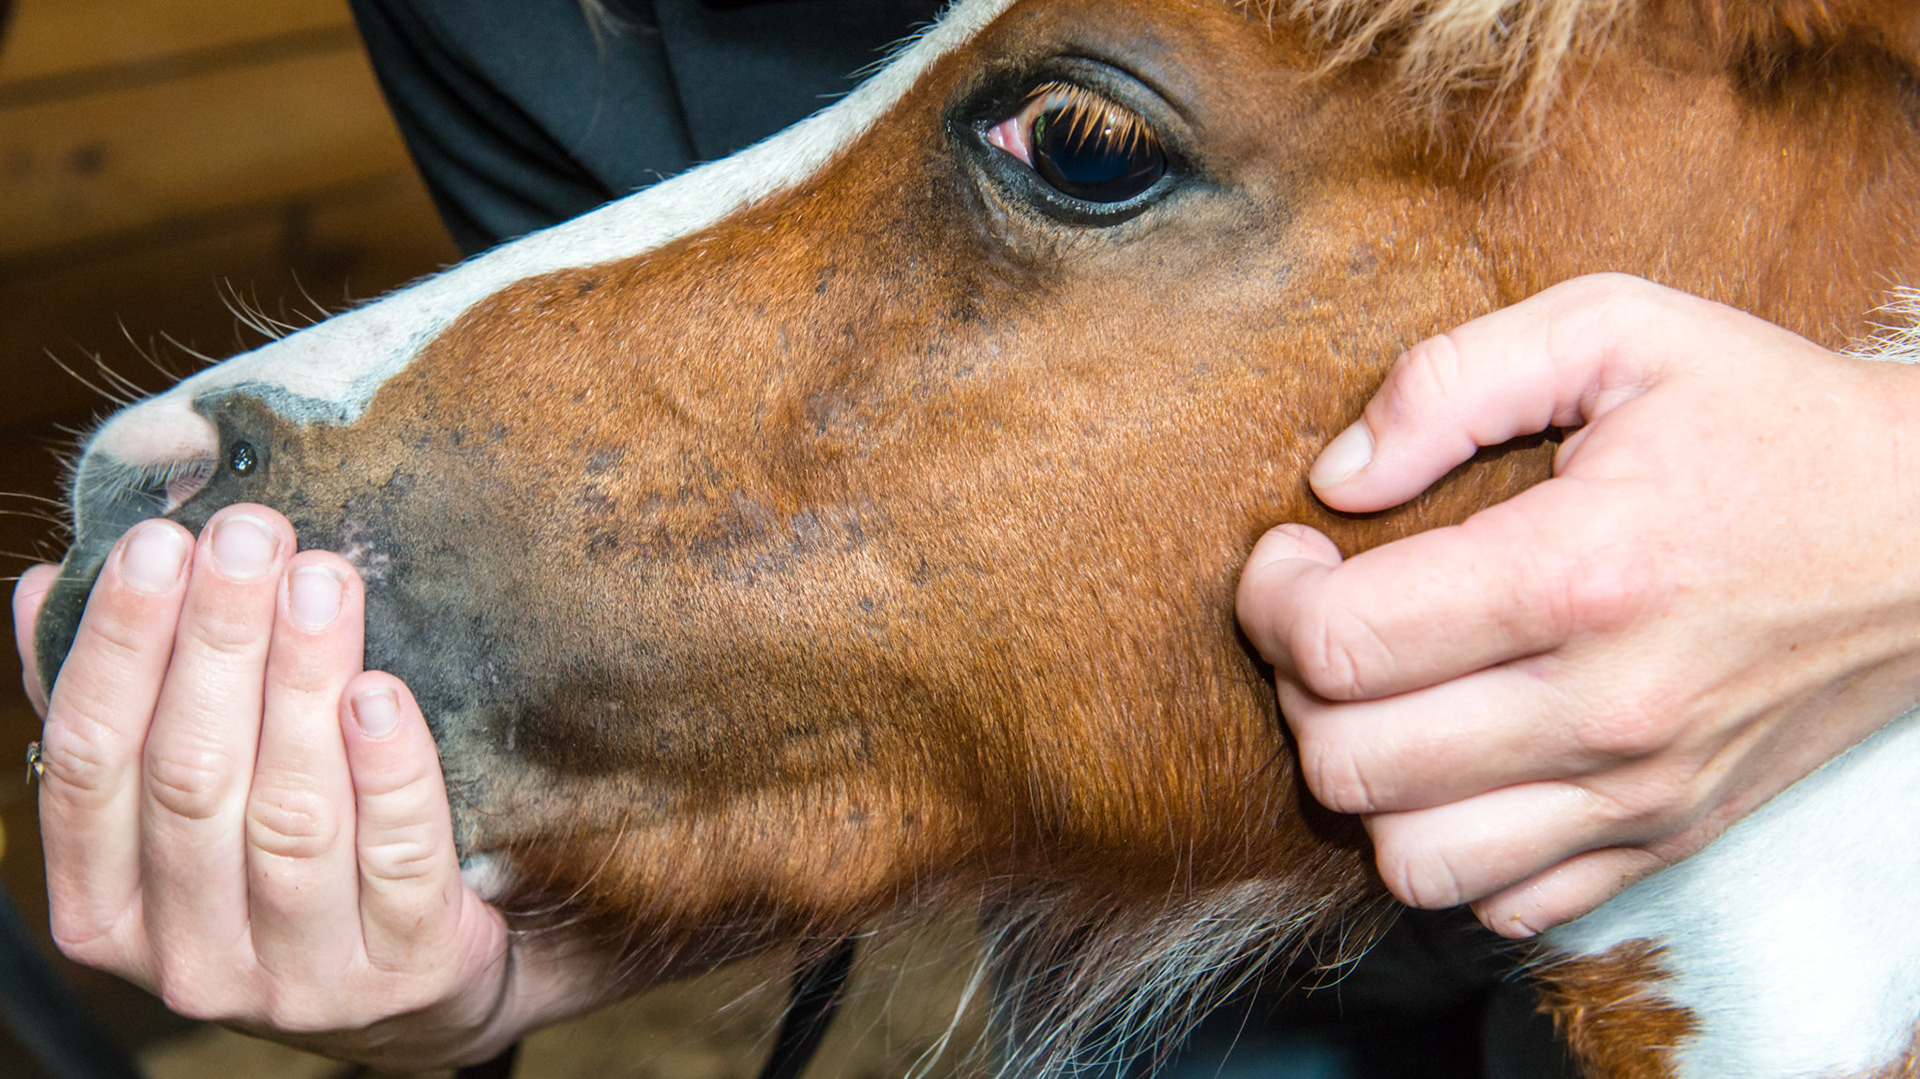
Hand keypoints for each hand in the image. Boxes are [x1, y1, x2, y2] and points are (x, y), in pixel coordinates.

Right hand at [12, 506, 614, 1066]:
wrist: (416, 984)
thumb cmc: (288, 870)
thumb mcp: (184, 807)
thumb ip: (121, 708)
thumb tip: (49, 585)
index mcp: (107, 909)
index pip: (87, 764)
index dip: (119, 646)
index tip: (159, 543)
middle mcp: (190, 955)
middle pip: (191, 779)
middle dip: (218, 642)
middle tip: (251, 537)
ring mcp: (300, 975)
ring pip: (291, 815)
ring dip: (303, 682)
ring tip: (322, 580)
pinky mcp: (406, 967)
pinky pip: (399, 858)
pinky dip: (390, 771)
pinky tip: (382, 695)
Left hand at [1237, 274, 1919, 937]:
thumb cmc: (1769, 422)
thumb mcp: (1619, 332)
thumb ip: (1454, 381)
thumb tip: (1337, 478)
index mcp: (1581, 572)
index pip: (1343, 642)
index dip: (1270, 599)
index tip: (1292, 554)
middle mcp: (1607, 709)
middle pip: (1350, 764)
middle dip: (1294, 687)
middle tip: (1325, 617)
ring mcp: (1639, 795)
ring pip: (1411, 863)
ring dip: (1361, 782)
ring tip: (1384, 699)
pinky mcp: (1664, 840)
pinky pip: (1500, 907)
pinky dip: (1448, 847)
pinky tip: (1458, 761)